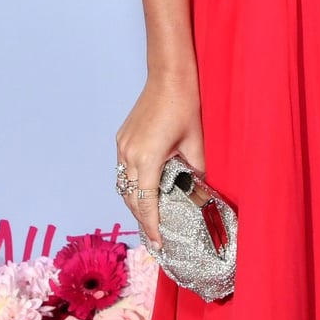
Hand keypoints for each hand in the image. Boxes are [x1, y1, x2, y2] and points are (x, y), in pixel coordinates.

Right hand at [116, 72, 204, 248]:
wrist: (169, 76)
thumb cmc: (185, 105)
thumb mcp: (196, 142)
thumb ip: (195, 170)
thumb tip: (197, 188)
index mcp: (147, 158)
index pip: (146, 203)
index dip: (151, 226)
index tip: (157, 243)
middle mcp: (129, 154)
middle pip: (130, 198)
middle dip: (142, 219)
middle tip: (156, 236)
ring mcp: (122, 146)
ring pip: (124, 185)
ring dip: (135, 202)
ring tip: (150, 217)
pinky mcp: (122, 139)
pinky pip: (123, 169)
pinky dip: (132, 184)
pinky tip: (145, 190)